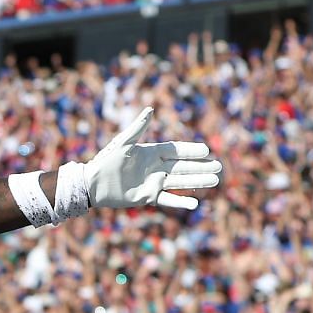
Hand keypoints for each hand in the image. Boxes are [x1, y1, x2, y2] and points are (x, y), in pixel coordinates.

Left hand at [83, 107, 222, 211]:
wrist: (92, 184)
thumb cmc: (106, 161)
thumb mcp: (124, 143)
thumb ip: (138, 128)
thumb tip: (150, 109)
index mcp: (151, 152)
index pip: (176, 150)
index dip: (191, 151)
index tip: (206, 150)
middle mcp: (155, 167)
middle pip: (183, 166)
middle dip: (201, 167)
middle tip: (219, 167)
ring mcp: (154, 182)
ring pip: (180, 181)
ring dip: (197, 182)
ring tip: (215, 180)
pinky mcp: (148, 197)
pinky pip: (168, 199)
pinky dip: (181, 202)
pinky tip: (195, 203)